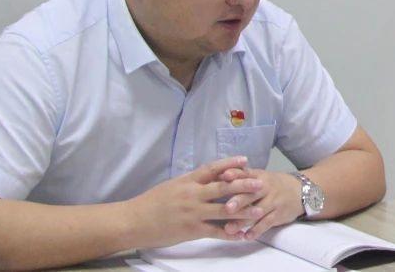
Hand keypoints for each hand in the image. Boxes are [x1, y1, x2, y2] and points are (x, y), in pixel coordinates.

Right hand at [127, 155, 263, 248]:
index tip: (246, 160)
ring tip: (260, 210)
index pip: (212, 168)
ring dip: (243, 211)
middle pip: (223, 187)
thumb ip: (191, 182)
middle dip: (244, 185)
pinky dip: (230, 233)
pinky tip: (242, 235)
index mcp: (187, 181)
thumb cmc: (150, 203)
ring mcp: (193, 212)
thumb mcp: (171, 186)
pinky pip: (215, 231)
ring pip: (223, 210)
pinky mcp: (191, 230)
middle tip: (261, 183)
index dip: (230, 163)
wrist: (133, 222)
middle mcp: (192, 194)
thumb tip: (208, 177)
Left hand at [217, 169, 304, 239]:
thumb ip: (241, 175)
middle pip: (251, 194)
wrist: (301, 190)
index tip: (224, 177)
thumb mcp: (260, 176)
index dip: (236, 175)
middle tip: (227, 208)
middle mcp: (267, 188)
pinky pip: (267, 223)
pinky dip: (257, 230)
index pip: (246, 174)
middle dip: (239, 201)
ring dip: (243, 221)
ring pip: (258, 212)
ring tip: (229, 229)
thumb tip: (219, 172)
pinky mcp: (279, 214)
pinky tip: (246, 237)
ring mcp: (274, 201)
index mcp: (259, 176)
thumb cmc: (273, 184)